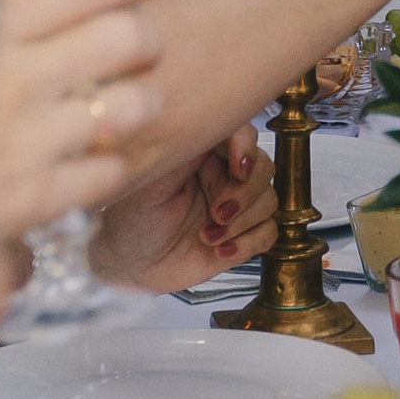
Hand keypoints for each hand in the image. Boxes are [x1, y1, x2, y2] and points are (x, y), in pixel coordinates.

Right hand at [0, 0, 165, 243]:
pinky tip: (79, 157)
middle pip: (124, 38)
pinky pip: (106, 172)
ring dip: (133, 101)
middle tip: (133, 44)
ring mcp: (23, 143)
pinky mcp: (27, 202)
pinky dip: (103, 163)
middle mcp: (8, 80)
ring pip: (130, 106)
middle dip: (139, 37)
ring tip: (115, 103)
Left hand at [95, 131, 274, 290]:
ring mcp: (235, 206)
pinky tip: (221, 250)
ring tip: (208, 236)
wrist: (130, 267)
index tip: (238, 169)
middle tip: (216, 213)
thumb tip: (208, 131)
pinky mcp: (242, 235)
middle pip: (263, 167)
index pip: (241, 135)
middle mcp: (221, 175)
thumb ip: (182, 156)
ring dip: (242, 222)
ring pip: (269, 200)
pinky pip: (269, 232)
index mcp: (201, 154)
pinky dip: (249, 243)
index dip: (246, 149)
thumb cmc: (130, 222)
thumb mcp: (149, 186)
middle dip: (244, 194)